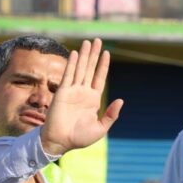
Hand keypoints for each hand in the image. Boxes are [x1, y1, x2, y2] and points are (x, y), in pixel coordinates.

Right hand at [40, 38, 123, 155]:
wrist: (61, 141)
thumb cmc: (79, 137)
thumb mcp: (100, 128)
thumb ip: (111, 115)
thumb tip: (121, 100)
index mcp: (93, 100)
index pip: (99, 78)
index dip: (103, 65)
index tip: (107, 53)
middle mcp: (83, 92)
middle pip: (90, 69)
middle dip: (94, 55)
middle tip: (98, 41)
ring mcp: (72, 91)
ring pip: (80, 69)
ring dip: (84, 55)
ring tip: (88, 42)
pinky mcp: (62, 92)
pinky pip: (68, 75)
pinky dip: (72, 64)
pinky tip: (75, 53)